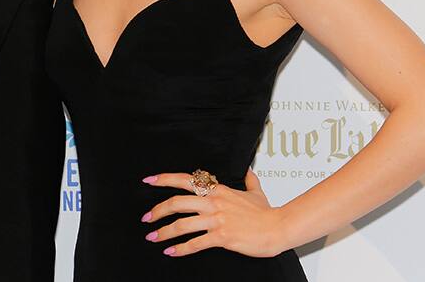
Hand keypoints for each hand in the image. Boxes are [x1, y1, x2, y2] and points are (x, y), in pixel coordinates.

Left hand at [141, 169, 285, 257]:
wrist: (278, 228)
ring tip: (153, 238)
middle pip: (176, 203)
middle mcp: (213, 202)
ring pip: (182, 225)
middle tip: (146, 218)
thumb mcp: (255, 191)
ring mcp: (217, 220)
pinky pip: (195, 243)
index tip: (148, 181)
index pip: (185, 180)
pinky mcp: (222, 237)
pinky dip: (181, 249)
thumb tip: (248, 171)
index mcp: (217, 190)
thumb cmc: (266, 212)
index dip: (164, 179)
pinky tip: (172, 252)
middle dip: (157, 211)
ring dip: (164, 232)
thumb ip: (248, 180)